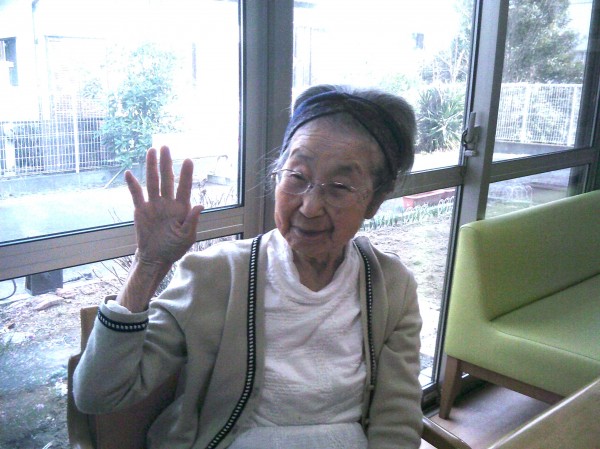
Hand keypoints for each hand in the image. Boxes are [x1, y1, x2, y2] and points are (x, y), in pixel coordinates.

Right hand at [125, 146, 203, 267]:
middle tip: (165, 147)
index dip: (186, 174)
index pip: (184, 188)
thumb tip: (200, 205)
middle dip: (166, 163)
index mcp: (181, 208)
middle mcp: (168, 202)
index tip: (188, 160)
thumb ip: (192, 221)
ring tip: (151, 151)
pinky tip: (129, 173)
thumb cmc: (175, 247)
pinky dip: (132, 184)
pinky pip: (136, 194)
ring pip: (152, 182)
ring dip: (151, 167)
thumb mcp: (187, 237)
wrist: (156, 257)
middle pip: (167, 179)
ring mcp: (154, 205)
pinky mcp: (141, 210)